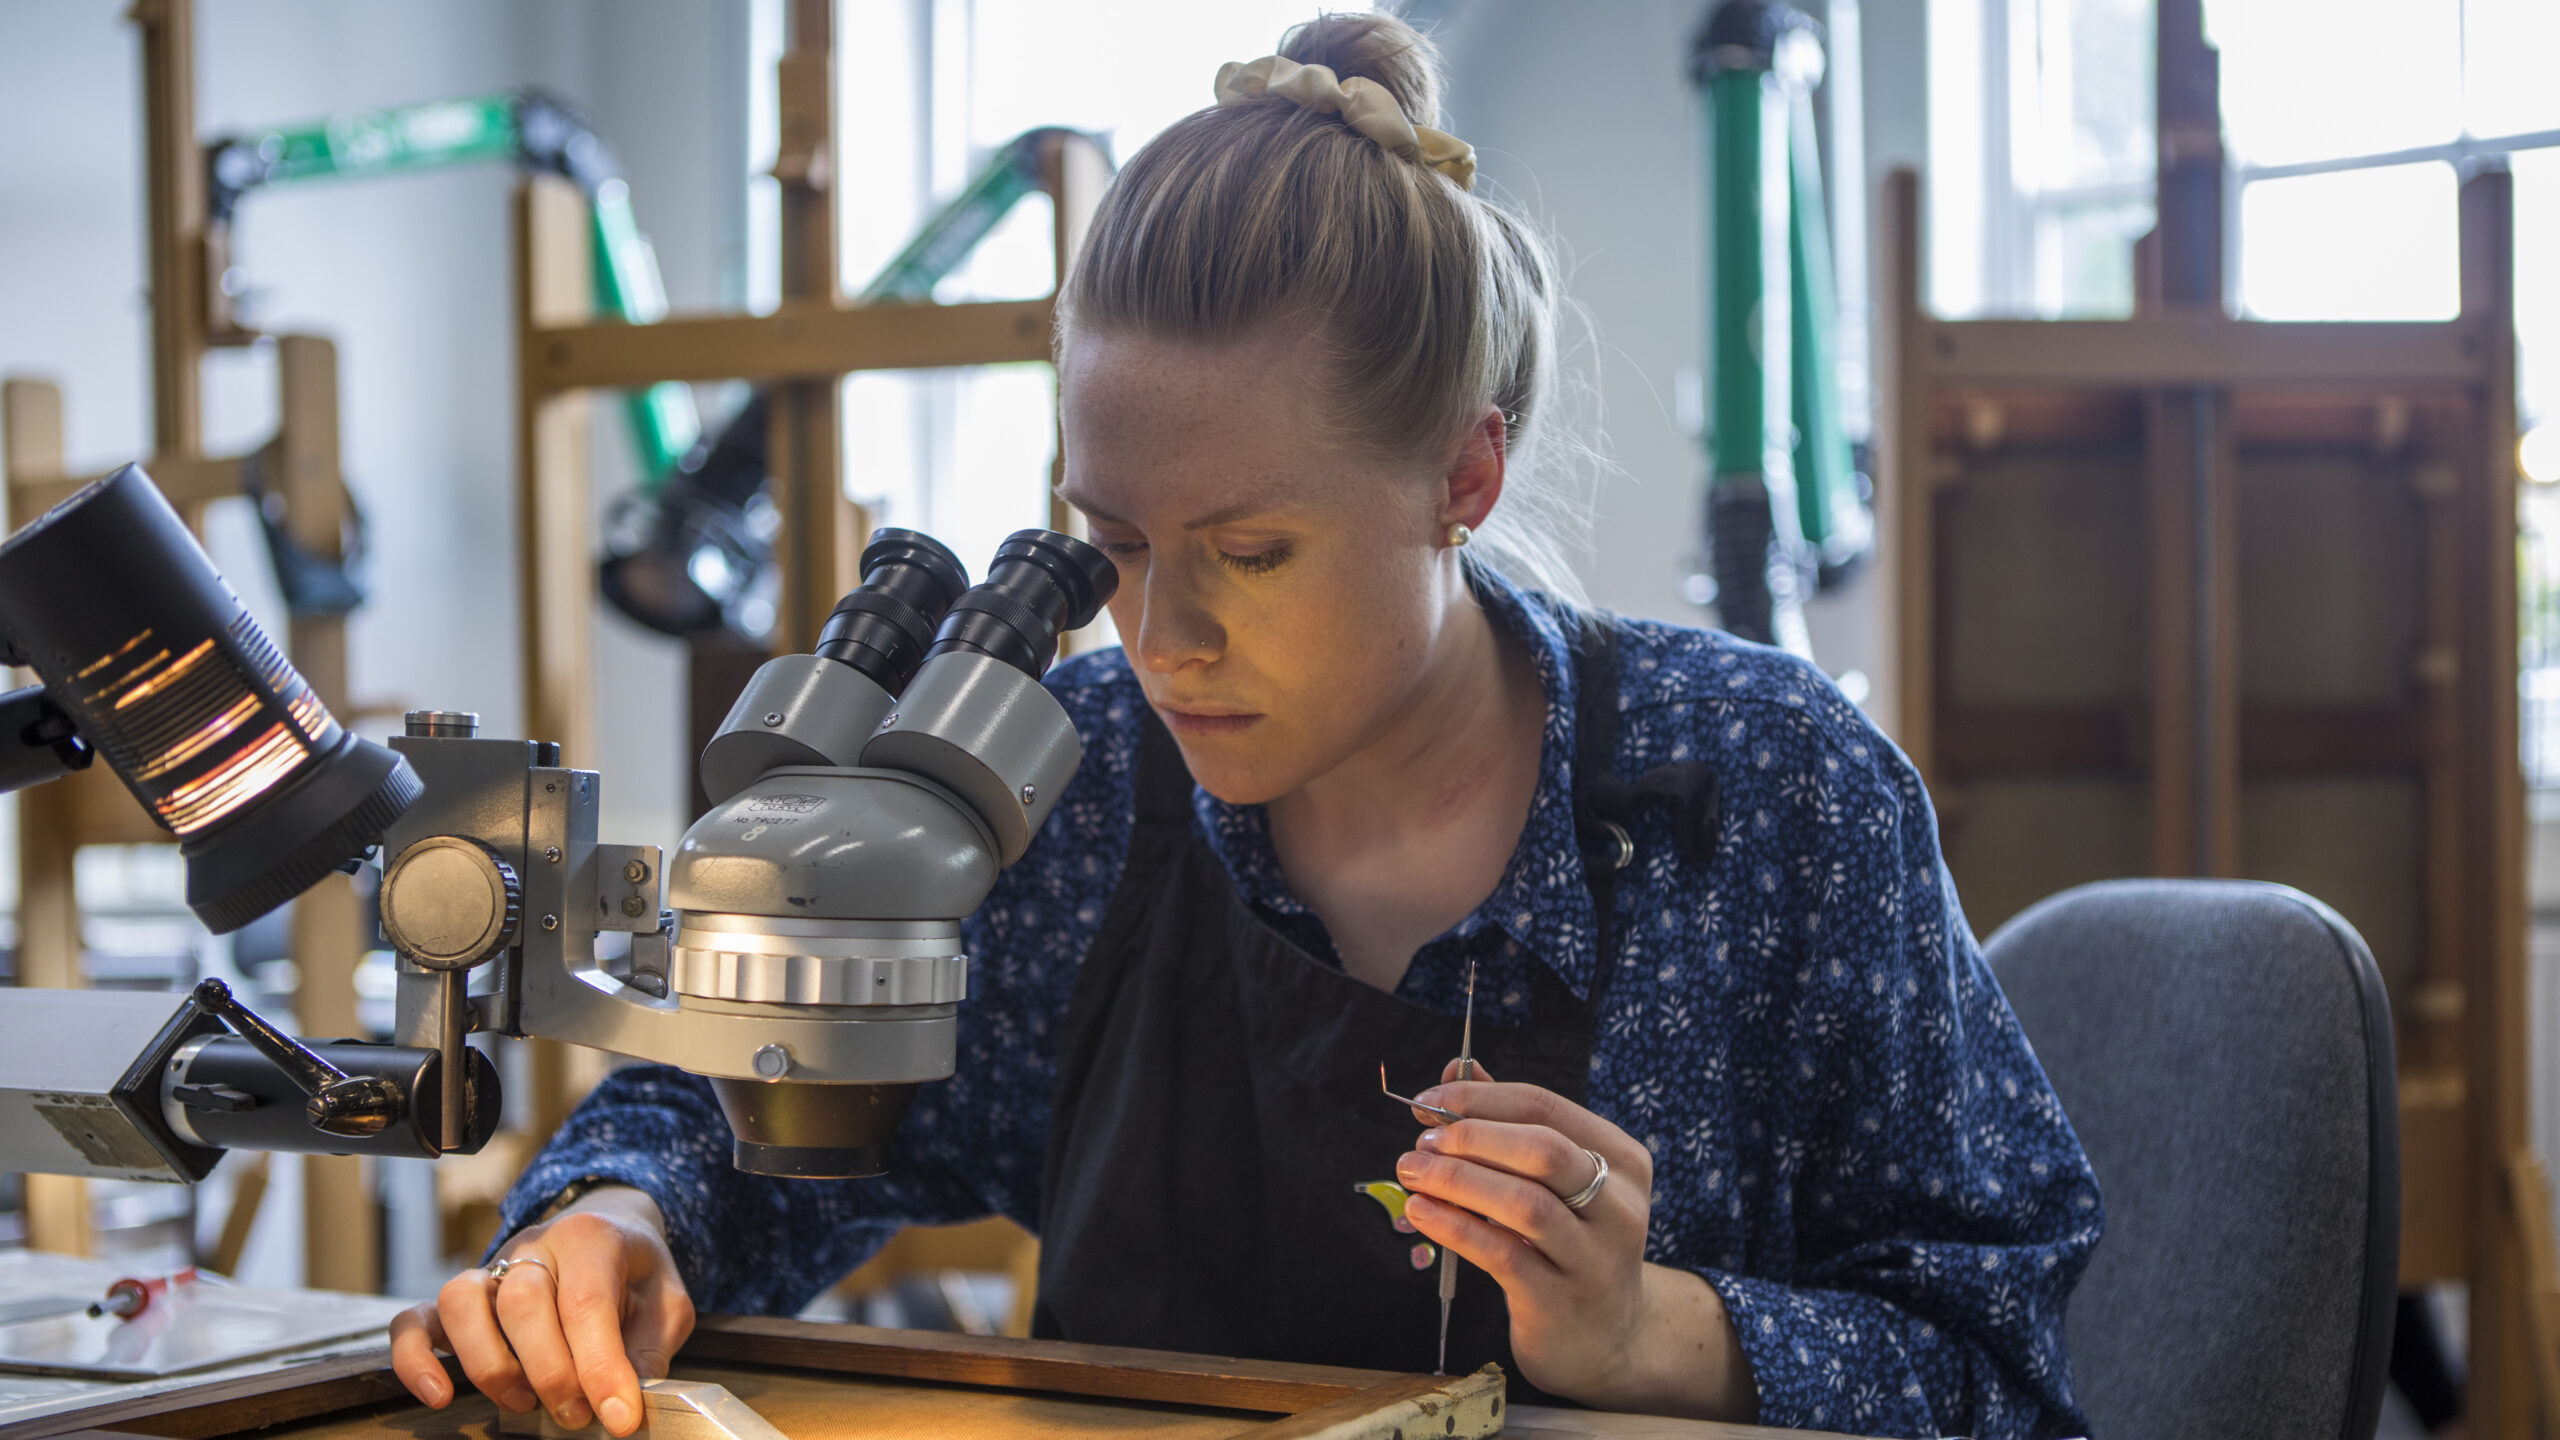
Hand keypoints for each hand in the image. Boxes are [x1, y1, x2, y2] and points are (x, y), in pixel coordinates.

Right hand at [388, 1185, 694, 1436]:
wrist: (607, 1230)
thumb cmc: (635, 1274)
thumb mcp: (666, 1302)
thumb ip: (651, 1346)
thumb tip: (629, 1396)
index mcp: (590, 1237)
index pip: (586, 1301)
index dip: (600, 1366)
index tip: (619, 1416)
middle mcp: (532, 1246)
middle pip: (522, 1303)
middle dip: (551, 1373)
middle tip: (578, 1414)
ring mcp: (490, 1270)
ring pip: (462, 1304)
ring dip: (491, 1366)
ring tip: (525, 1404)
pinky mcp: (459, 1299)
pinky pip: (414, 1320)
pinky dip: (416, 1360)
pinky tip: (439, 1395)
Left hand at [1394, 1062, 1752, 1419]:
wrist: (1605, 1339)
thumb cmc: (1570, 1243)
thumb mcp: (1556, 1182)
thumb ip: (1510, 1125)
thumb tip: (1453, 1074)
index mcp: (1622, 1159)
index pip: (1545, 1107)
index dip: (1479, 1098)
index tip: (1428, 1101)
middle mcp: (1620, 1205)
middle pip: (1542, 1150)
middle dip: (1471, 1137)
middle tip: (1422, 1141)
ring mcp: (1594, 1257)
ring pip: (1523, 1204)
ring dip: (1456, 1180)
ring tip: (1411, 1172)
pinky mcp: (1560, 1301)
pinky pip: (1502, 1253)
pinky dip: (1454, 1226)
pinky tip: (1421, 1211)